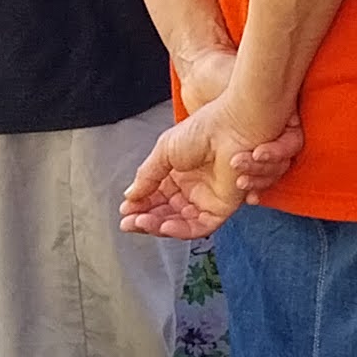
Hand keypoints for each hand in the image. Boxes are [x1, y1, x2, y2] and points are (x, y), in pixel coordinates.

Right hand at [120, 87, 302, 239]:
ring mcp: (207, 199)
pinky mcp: (222, 208)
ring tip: (140, 222)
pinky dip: (181, 230)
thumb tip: (130, 196)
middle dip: (144, 219)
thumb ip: (147, 176)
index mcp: (178, 174)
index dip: (139, 205)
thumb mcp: (164, 152)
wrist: (231, 126)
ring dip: (158, 226)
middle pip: (164, 214)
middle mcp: (192, 189)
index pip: (155, 198)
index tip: (125, 210)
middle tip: (128, 222)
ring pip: (179, 223)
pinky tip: (164, 225)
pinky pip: (200, 226)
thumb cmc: (202, 130)